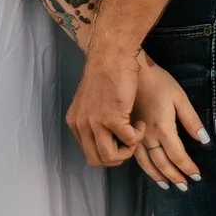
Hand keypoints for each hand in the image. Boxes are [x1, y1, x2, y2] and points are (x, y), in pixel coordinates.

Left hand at [66, 43, 144, 168]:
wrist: (111, 55)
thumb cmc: (105, 72)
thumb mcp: (90, 100)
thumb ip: (92, 118)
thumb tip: (104, 136)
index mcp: (75, 121)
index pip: (89, 153)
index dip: (107, 152)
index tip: (118, 141)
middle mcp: (82, 124)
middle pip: (97, 160)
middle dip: (117, 157)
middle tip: (128, 143)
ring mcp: (96, 123)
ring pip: (111, 157)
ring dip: (127, 150)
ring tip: (134, 134)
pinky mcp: (113, 119)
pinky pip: (129, 141)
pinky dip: (138, 136)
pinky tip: (140, 123)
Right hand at [127, 56, 206, 189]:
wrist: (129, 71)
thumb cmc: (157, 81)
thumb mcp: (179, 97)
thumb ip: (192, 120)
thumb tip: (204, 140)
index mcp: (163, 127)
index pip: (178, 156)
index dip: (188, 167)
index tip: (196, 176)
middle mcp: (148, 136)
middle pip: (162, 163)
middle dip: (175, 176)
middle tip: (184, 186)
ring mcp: (135, 135)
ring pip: (147, 163)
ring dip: (159, 176)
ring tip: (168, 185)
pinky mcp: (126, 132)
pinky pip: (135, 156)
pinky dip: (144, 167)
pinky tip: (149, 170)